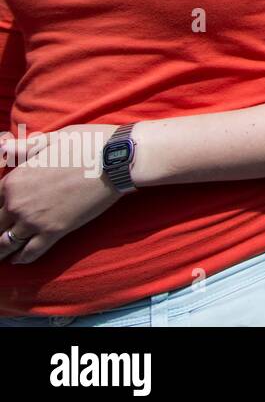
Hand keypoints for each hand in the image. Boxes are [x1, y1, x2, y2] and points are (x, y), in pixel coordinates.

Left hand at [0, 124, 122, 263]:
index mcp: (14, 180)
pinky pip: (31, 252)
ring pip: (7, 243)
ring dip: (2, 249)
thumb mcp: (51, 141)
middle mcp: (18, 203)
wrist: (115, 159)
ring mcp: (35, 220)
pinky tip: (18, 260)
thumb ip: (23, 148)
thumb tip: (3, 145)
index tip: (0, 215)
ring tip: (2, 254)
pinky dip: (22, 259)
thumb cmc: (85, 144)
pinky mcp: (55, 232)